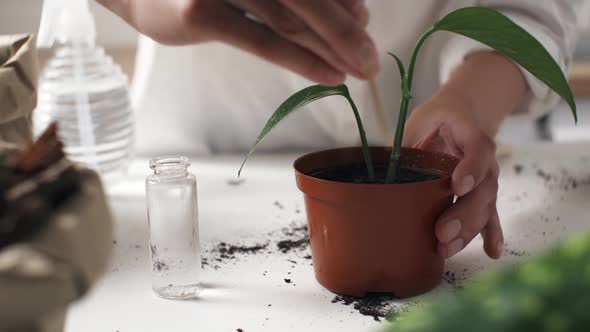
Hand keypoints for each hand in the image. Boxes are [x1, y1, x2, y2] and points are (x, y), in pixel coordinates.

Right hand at [98, 0, 378, 84]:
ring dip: (332, 47)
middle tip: (371, 58)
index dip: (344, 0)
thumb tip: (340, 12)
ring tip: (359, 69)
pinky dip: (302, 60)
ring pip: (292, 19)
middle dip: (346, 29)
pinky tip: (329, 75)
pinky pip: (265, 41)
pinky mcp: (203, 12)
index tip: (364, 24)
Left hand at [403, 91, 503, 259]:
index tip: (457, 186)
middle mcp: (484, 159)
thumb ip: (403, 143)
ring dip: (468, 231)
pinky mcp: (485, 194)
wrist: (462, 115)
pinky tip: (492, 252)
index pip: (477, 149)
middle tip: (442, 232)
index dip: (470, 168)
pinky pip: (491, 216)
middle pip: (482, 188)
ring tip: (447, 248)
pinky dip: (492, 234)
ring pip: (485, 206)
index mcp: (469, 134)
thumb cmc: (436, 120)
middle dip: (463, 213)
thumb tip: (372, 165)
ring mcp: (487, 179)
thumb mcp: (419, 122)